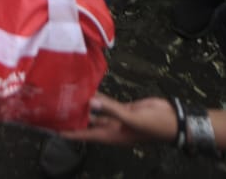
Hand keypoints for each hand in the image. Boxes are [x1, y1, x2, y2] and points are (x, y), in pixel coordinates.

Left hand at [62, 92, 176, 147]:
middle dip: (72, 117)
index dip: (69, 132)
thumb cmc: (155, 125)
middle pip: (87, 124)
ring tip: (66, 97)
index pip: (84, 135)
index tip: (51, 128)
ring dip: (84, 105)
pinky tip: (87, 89)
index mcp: (111, 136)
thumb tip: (90, 102)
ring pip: (96, 112)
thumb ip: (111, 110)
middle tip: (54, 107)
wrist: (173, 119)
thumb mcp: (132, 119)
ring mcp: (117, 118)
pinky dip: (97, 97)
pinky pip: (106, 103)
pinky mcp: (123, 108)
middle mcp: (111, 128)